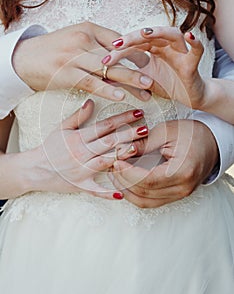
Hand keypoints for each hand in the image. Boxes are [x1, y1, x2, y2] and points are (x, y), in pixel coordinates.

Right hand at [13, 22, 152, 101]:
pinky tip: (120, 96)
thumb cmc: (54, 49)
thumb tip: (122, 58)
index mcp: (88, 28)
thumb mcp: (76, 39)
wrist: (25, 58)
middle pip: (118, 55)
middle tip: (154, 80)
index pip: (119, 39)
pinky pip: (91, 82)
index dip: (136, 52)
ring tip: (146, 91)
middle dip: (138, 68)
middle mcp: (83, 39)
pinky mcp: (66, 72)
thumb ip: (98, 45)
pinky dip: (106, 89)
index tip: (150, 63)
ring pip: (108, 69)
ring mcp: (74, 56)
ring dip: (129, 81)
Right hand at [18, 100, 147, 199]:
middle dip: (128, 134)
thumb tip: (92, 101)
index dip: (122, 118)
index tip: (137, 113)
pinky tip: (121, 193)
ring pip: (105, 161)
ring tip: (137, 149)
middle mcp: (81, 153)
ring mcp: (81, 170)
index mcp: (79, 138)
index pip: (104, 126)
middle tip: (145, 128)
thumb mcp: (62, 128)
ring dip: (121, 156)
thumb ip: (78, 116)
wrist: (34, 168)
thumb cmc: (50, 147)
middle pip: (109, 142)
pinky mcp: (80, 185)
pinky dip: (107, 193)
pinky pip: (95, 190)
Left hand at [105, 26, 205, 107]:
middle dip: (132, 38)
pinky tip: (189, 36)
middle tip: (116, 45)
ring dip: (158, 32)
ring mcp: (180, 51)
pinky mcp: (193, 62)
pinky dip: (195, 42)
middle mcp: (166, 45)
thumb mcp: (143, 80)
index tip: (105, 58)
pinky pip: (197, 49)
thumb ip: (127, 76)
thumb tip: (104, 76)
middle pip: (149, 35)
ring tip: (145, 34)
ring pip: (171, 34)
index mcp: (154, 48)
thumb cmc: (168, 84)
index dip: (120, 49)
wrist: (189, 96)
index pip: (135, 43)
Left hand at [110, 119, 217, 207]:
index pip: (147, 180)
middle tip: (110, 165)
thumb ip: (143, 143)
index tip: (115, 161)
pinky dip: (135, 193)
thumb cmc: (191, 133)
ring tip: (114, 173)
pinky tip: (125, 182)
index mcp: (182, 172)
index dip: (127, 173)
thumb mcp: (167, 131)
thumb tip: (121, 151)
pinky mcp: (175, 195)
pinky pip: (151, 201)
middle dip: (123, 180)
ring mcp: (180, 194)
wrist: (211, 142)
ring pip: (145, 201)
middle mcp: (182, 188)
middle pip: (144, 193)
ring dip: (126, 190)